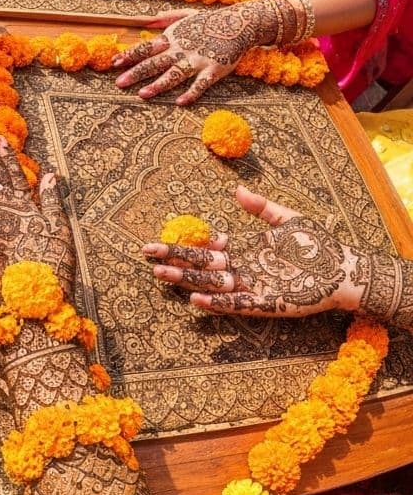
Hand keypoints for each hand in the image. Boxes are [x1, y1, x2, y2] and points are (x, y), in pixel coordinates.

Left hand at [111, 0, 280, 104]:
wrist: (240, 23)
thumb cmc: (210, 21)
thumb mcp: (186, 15)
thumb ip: (166, 19)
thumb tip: (146, 20)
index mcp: (173, 37)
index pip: (146, 47)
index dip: (130, 55)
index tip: (113, 63)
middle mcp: (182, 49)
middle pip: (155, 62)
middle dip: (136, 73)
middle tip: (119, 83)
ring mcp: (197, 59)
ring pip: (174, 74)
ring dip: (158, 85)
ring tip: (142, 94)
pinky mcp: (214, 69)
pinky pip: (201, 83)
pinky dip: (191, 93)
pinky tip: (180, 102)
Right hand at [144, 186, 362, 316]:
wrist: (347, 271)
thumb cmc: (320, 247)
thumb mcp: (289, 220)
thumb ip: (262, 207)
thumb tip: (236, 190)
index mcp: (246, 250)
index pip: (208, 248)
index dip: (185, 244)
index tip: (161, 240)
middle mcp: (244, 269)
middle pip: (202, 265)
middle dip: (175, 260)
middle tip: (148, 257)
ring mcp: (252, 286)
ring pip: (211, 284)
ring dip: (186, 279)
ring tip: (162, 274)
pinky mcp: (266, 303)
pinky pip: (235, 304)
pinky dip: (216, 302)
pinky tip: (196, 298)